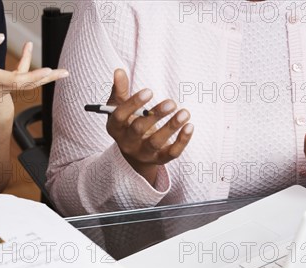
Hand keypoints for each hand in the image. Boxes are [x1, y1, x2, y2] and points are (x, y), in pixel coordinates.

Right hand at [0, 10, 68, 126]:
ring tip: (57, 73)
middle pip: (26, 84)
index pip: (17, 78)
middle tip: (65, 72)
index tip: (48, 70)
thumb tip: (0, 36)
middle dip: (47, 78)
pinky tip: (35, 73)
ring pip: (22, 86)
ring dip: (40, 79)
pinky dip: (26, 78)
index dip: (34, 75)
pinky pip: (13, 86)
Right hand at [106, 69, 193, 184]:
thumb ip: (120, 90)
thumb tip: (118, 70)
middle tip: (171, 103)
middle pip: (138, 130)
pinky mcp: (159, 159)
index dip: (133, 104)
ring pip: (156, 142)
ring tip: (185, 113)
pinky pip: (171, 153)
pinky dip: (182, 141)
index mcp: (115, 128)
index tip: (149, 91)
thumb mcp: (120, 108)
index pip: (119, 116)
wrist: (135, 152)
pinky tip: (190, 126)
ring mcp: (143, 153)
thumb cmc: (128, 123)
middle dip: (155, 116)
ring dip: (171, 127)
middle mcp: (127, 143)